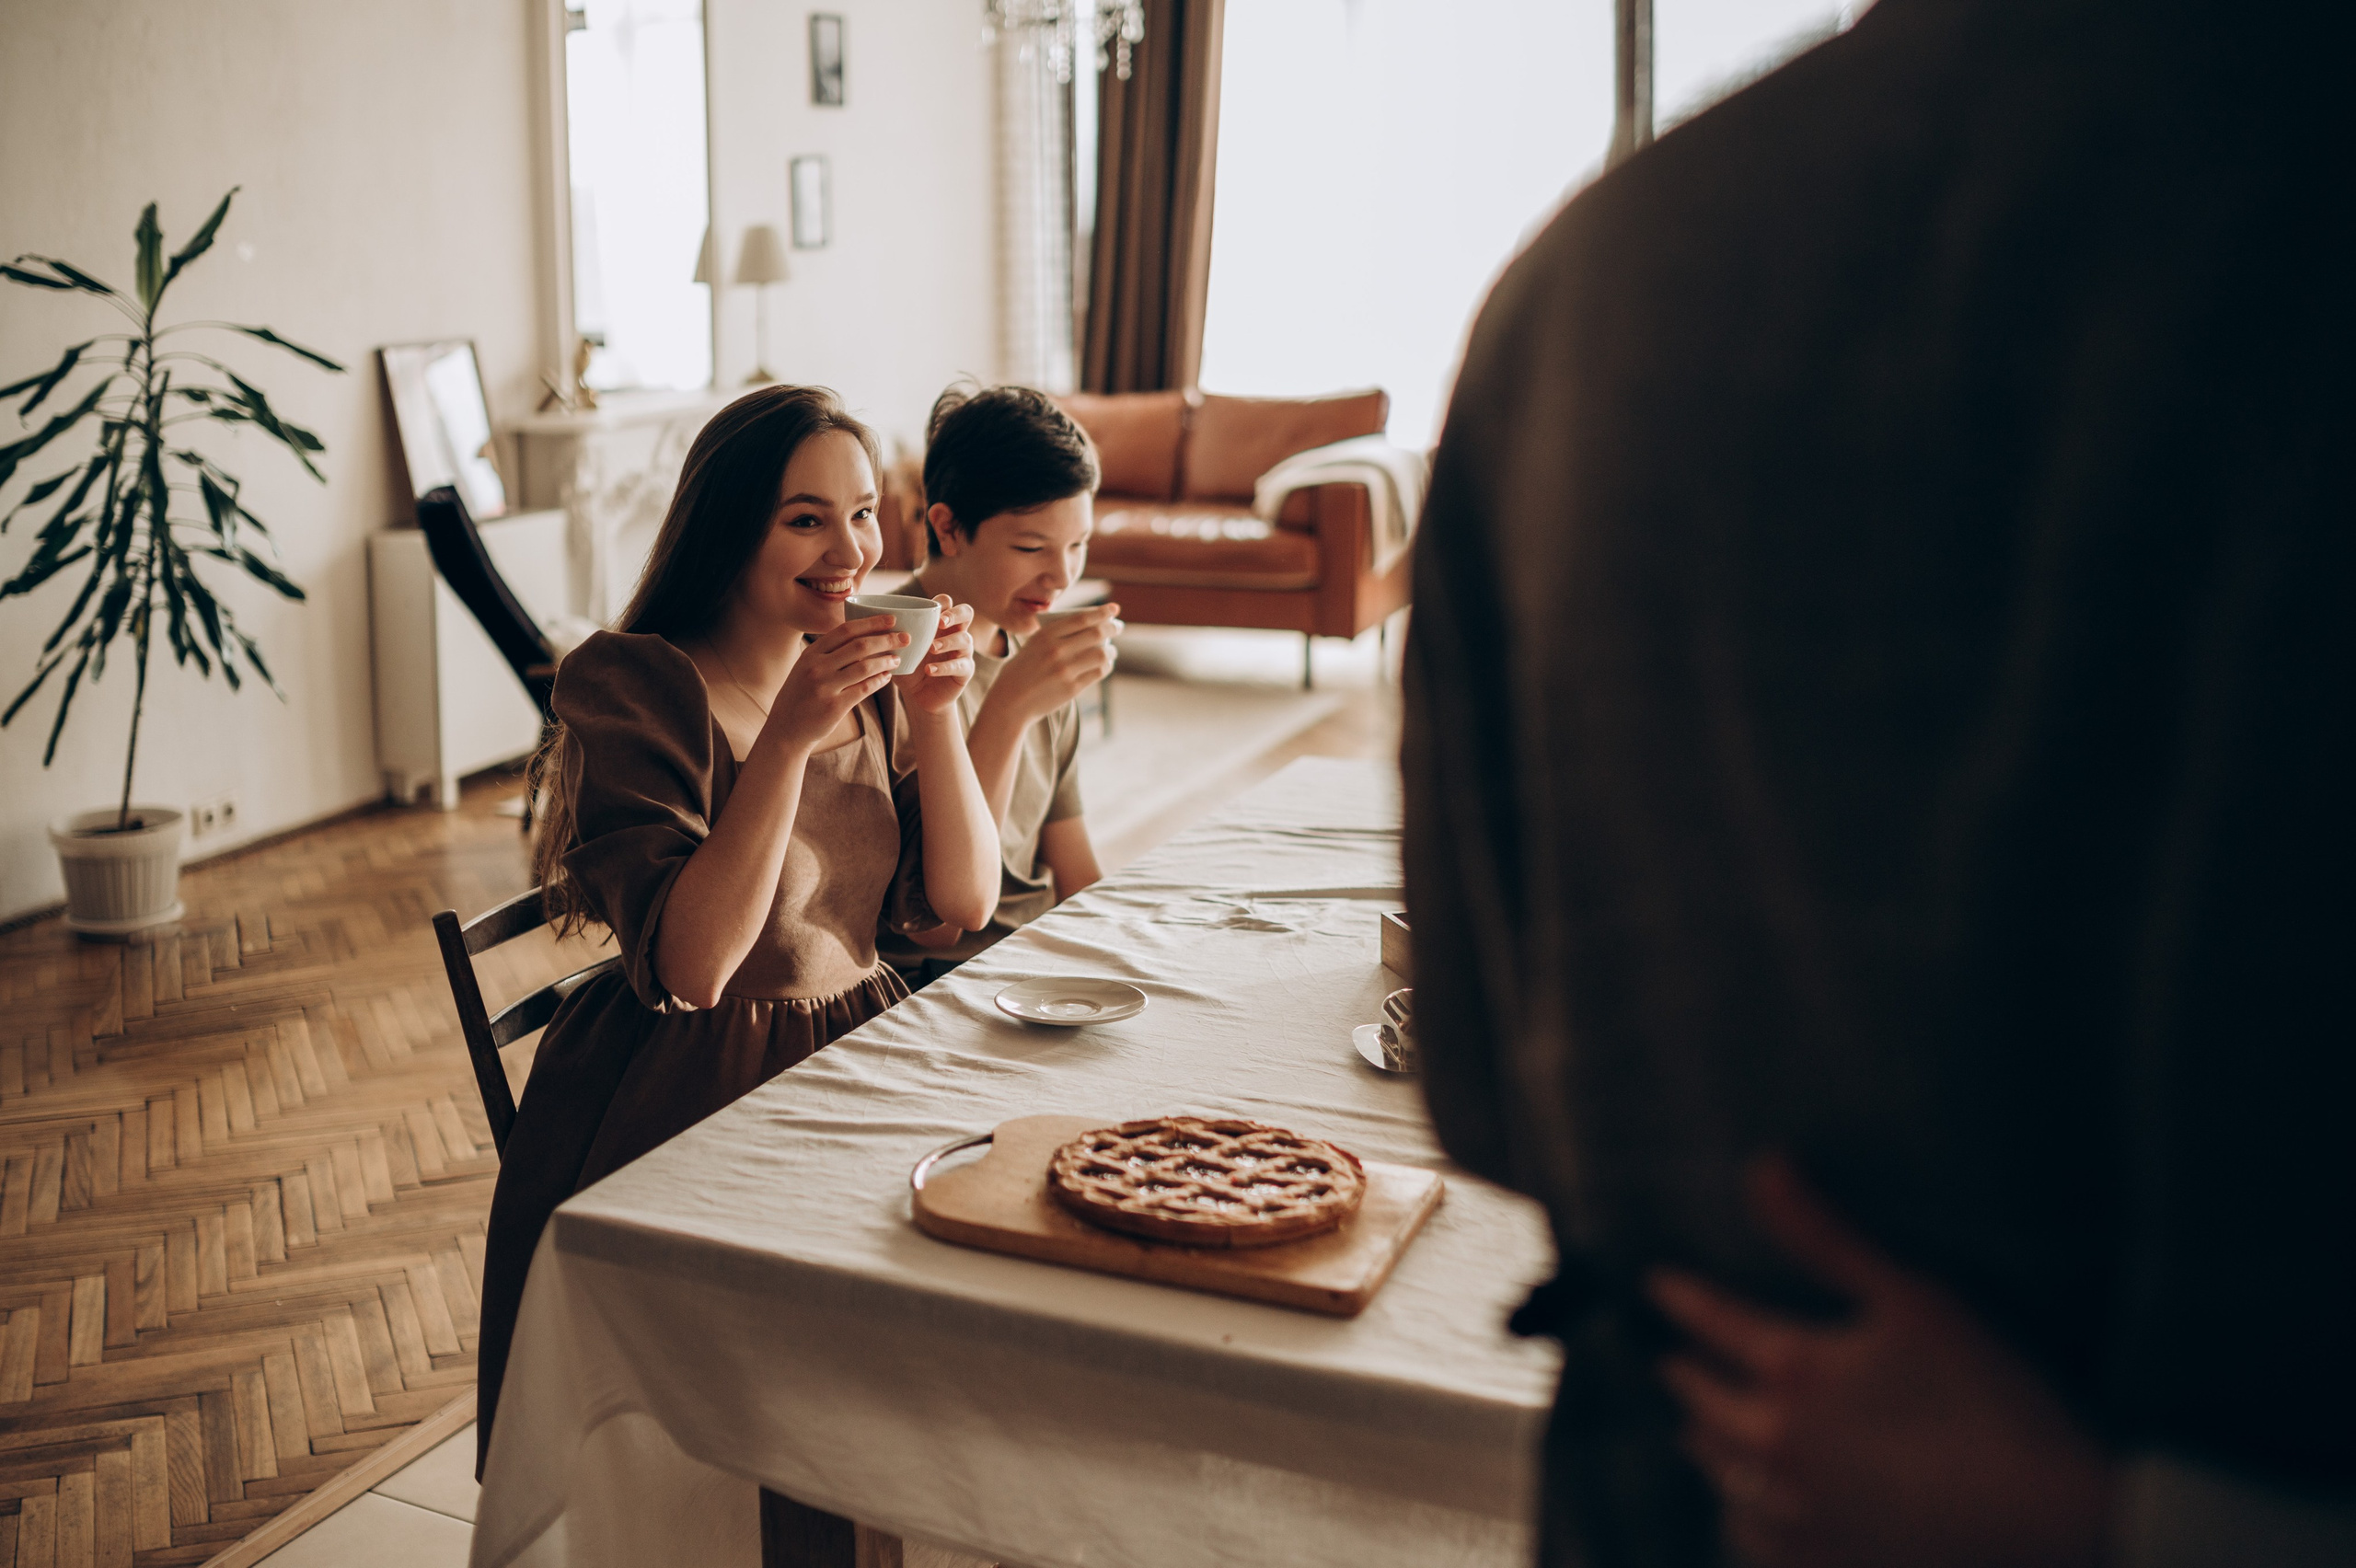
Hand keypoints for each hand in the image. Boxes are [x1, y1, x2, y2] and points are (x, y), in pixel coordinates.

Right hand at [761, 614, 904, 752]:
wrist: (786, 728)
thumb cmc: (801, 694)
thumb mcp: (806, 667)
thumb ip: (828, 653)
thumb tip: (861, 636)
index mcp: (811, 653)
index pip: (845, 630)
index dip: (871, 622)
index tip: (892, 619)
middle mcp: (816, 667)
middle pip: (859, 646)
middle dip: (886, 639)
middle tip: (905, 638)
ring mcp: (825, 687)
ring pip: (864, 667)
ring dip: (886, 661)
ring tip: (898, 659)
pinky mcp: (834, 707)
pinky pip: (864, 689)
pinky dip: (879, 681)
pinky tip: (888, 677)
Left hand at [894, 596, 977, 716]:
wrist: (918, 695)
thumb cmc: (908, 666)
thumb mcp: (896, 649)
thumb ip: (886, 635)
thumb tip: (865, 622)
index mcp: (939, 623)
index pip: (947, 602)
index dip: (943, 602)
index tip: (930, 608)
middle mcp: (955, 632)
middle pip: (966, 612)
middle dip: (955, 614)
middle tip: (940, 623)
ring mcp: (963, 651)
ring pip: (965, 639)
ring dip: (948, 641)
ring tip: (932, 647)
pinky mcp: (965, 671)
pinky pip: (961, 666)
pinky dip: (944, 667)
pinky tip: (929, 670)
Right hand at [986, 602, 1120, 728]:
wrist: (1010, 702)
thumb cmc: (1022, 671)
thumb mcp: (1032, 646)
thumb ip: (1055, 636)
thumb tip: (1088, 626)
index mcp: (1045, 635)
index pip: (1081, 619)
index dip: (1101, 612)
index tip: (1113, 609)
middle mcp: (1056, 650)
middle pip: (1096, 634)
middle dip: (1112, 627)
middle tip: (1118, 627)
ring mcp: (1065, 670)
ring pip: (1101, 654)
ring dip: (1111, 650)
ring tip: (1111, 650)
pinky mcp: (1072, 688)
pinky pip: (1098, 672)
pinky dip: (1106, 666)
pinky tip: (1105, 664)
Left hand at [1649, 1158, 2114, 1567]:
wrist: (2051, 1523)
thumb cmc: (1988, 1399)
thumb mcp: (1910, 1298)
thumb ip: (1824, 1235)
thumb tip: (1761, 1163)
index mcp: (1789, 1372)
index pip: (1710, 1320)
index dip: (1681, 1296)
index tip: (1656, 1283)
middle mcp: (1770, 1445)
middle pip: (1700, 1401)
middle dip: (1685, 1374)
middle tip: (1673, 1361)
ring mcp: (1790, 1513)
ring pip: (1718, 1472)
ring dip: (1708, 1445)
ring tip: (1699, 1432)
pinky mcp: (1817, 1564)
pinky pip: (1748, 1534)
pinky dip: (1739, 1511)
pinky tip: (1744, 1507)